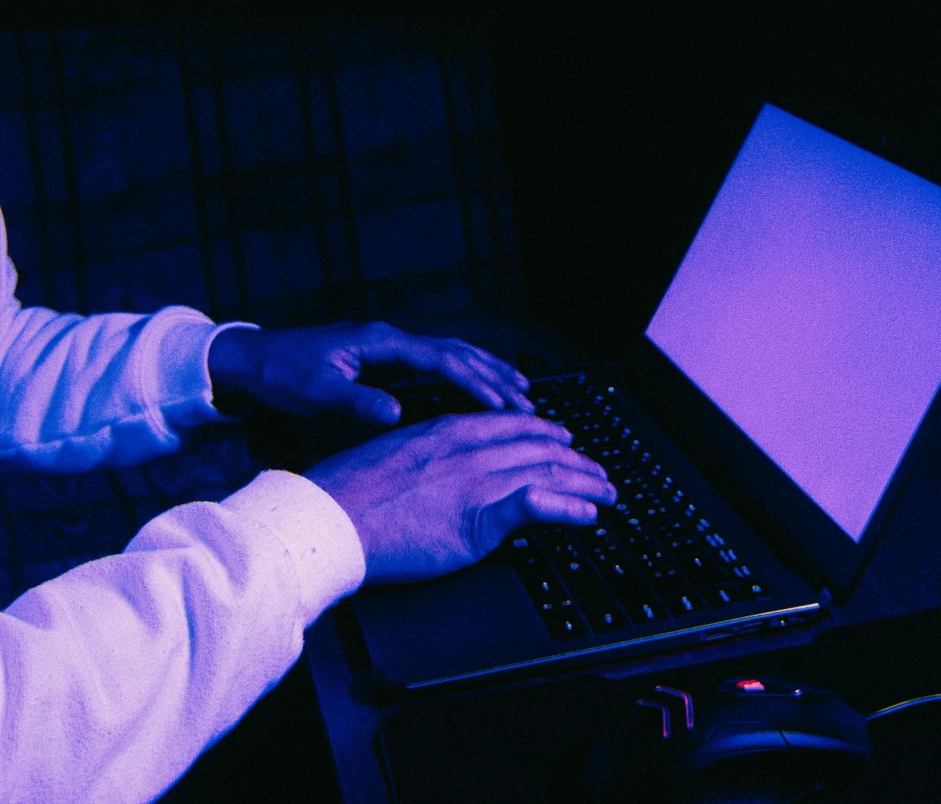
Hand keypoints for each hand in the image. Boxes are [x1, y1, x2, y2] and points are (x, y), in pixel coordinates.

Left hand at [207, 320, 532, 424]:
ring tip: (520, 393)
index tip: (503, 404)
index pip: (441, 359)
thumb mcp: (314, 391)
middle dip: (494, 376)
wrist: (256, 358)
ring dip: (486, 372)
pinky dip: (465, 374)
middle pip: (457, 352)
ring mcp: (390, 346)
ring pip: (452, 354)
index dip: (475, 382)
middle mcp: (391, 339)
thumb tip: (396, 413)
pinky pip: (437, 363)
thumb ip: (355, 401)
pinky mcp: (386, 359)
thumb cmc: (283, 373)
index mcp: (381, 342)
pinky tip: (478, 390)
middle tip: (529, 404)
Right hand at [304, 412, 614, 582]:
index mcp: (448, 429)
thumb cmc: (350, 494)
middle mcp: (469, 446)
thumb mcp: (396, 457)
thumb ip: (431, 458)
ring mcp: (477, 478)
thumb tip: (446, 470)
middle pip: (540, 446)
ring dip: (586, 482)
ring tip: (607, 493)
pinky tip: (589, 513)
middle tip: (600, 471)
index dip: (547, 432)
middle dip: (577, 459)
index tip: (566, 439)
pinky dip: (571, 507)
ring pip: (548, 469)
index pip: (513, 424)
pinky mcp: (481, 513)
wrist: (332, 517)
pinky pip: (541, 504)